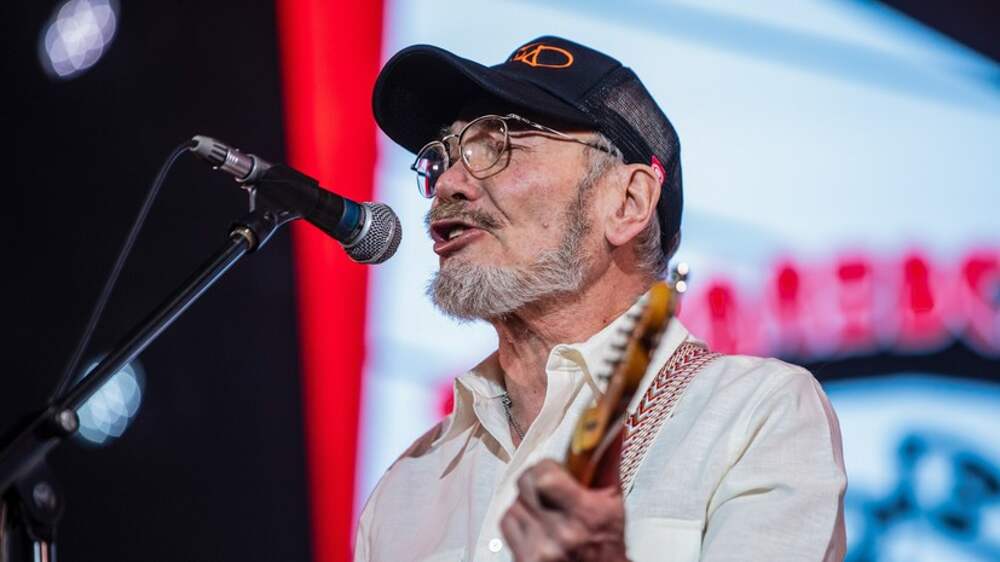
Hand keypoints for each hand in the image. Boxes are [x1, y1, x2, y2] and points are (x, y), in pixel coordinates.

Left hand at [500, 459, 628, 561]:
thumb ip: (608, 462)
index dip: (546, 467)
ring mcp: (540, 549)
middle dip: (535, 480)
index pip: (545, 476)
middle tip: (550, 489)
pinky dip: (519, 521)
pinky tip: (537, 528)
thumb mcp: (614, 503)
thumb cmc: (607, 541)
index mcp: (587, 514)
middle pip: (525, 484)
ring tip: (547, 513)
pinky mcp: (524, 560)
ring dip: (527, 503)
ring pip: (514, 503)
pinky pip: (507, 523)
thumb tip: (613, 423)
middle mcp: (562, 533)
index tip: (556, 471)